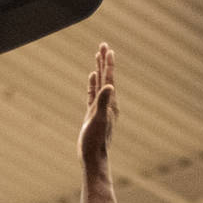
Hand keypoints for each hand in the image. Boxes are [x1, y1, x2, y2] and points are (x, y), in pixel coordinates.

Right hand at [78, 42, 116, 164]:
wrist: (93, 156)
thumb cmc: (96, 140)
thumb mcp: (99, 120)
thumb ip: (103, 102)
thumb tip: (109, 86)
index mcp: (110, 103)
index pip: (110, 78)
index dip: (108, 63)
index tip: (108, 49)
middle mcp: (108, 103)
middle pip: (107, 77)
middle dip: (104, 61)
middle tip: (103, 45)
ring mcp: (101, 107)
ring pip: (101, 83)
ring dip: (100, 69)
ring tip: (98, 56)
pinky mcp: (93, 113)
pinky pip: (94, 93)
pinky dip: (93, 83)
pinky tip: (92, 77)